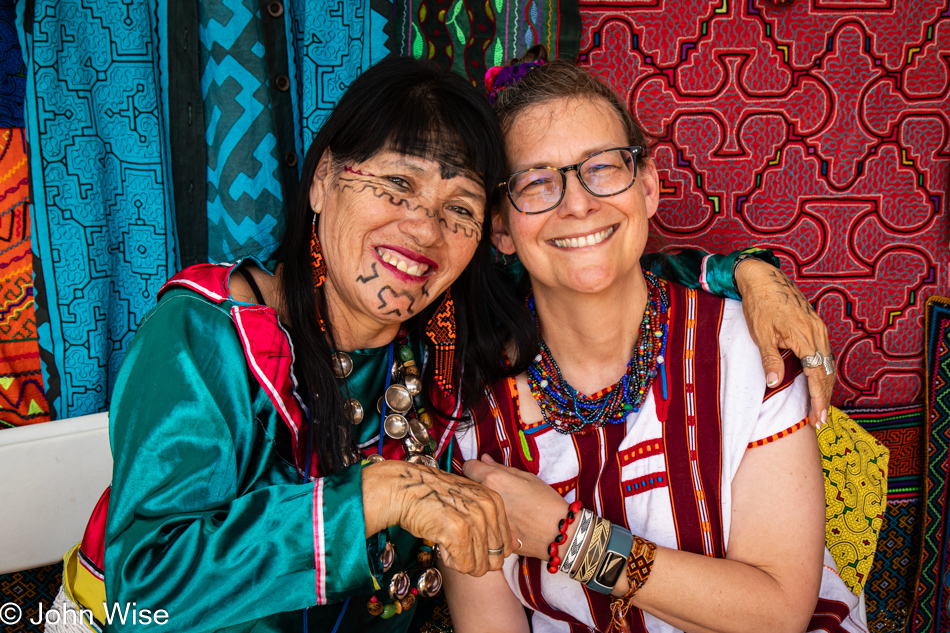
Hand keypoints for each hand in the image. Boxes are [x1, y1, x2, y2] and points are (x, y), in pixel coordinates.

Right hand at [362, 461, 511, 575]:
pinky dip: (451, 561)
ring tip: (448, 543)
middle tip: (456, 546)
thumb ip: (492, 521)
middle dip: (474, 560)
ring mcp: (475, 520)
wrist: (406, 489)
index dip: (486, 553)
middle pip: (494, 560)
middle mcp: (489, 509)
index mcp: (495, 502)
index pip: (505, 546)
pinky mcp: (458, 531)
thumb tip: (513, 546)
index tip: (468, 543)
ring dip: (461, 562)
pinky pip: (463, 565)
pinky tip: (441, 545)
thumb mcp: (471, 502)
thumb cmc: (435, 497)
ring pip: (479, 566)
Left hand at [463, 454, 566, 560]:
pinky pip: (482, 523)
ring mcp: (486, 518)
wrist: (558, 533)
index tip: (480, 471)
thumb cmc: (546, 502)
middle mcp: (485, 498)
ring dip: (480, 504)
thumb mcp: (526, 478)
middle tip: (494, 490)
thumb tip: (484, 460)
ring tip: (501, 507)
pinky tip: (504, 523)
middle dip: (476, 485)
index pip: (468, 467)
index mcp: (493, 480)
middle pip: (468, 486)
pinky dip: (488, 522)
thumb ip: (501, 468)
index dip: (474, 467)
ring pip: (473, 506)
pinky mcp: (489, 535)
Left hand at [735, 259, 833, 426]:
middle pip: (827, 373)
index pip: (817, 376)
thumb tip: (774, 382)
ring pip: (828, 364)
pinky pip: (826, 353)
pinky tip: (819, 381)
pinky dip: (824, 371)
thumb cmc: (760, 305)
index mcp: (805, 337)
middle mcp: (818, 333)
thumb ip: (771, 359)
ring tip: (819, 407)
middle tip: (819, 420)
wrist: (765, 278)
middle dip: (824, 398)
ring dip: (825, 387)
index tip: (818, 417)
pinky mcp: (817, 325)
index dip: (819, 399)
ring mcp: (820, 328)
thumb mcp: (761, 334)